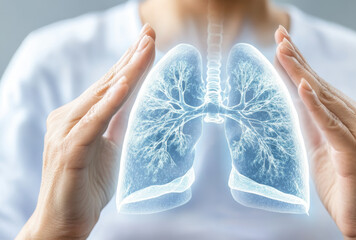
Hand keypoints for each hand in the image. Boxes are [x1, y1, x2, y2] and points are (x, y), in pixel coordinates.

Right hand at [16, 24, 155, 239]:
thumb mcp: (110, 146)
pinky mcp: (70, 150)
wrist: (65, 220)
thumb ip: (118, 122)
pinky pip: (93, 122)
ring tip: (144, 49)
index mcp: (80, 116)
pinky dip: (108, 103)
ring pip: (101, 96)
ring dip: (125, 72)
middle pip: (106, 82)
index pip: (109, 84)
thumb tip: (134, 100)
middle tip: (150, 32)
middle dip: (130, 57)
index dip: (129, 62)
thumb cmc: (86, 184)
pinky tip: (123, 86)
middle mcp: (69, 117)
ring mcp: (66, 132)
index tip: (147, 40)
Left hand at [275, 26, 355, 239]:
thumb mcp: (321, 150)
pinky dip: (316, 105)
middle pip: (322, 86)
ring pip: (326, 99)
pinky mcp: (354, 153)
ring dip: (302, 74)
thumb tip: (294, 101)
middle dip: (298, 60)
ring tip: (284, 51)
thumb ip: (311, 125)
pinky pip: (331, 125)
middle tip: (279, 35)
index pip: (321, 88)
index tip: (283, 44)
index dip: (300, 65)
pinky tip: (302, 86)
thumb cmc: (344, 187)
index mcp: (352, 121)